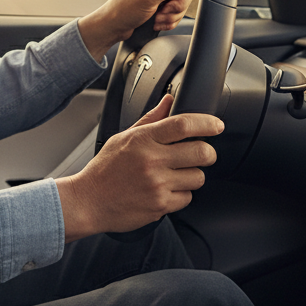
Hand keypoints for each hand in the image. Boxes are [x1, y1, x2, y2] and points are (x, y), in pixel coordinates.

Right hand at [55, 95, 221, 241]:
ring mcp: (157, 184)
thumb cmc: (105, 169)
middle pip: (201, 151)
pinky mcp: (160, 205)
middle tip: (201, 153)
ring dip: (193, 175)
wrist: (88, 201)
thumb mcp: (123, 138)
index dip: (206, 122)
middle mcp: (152, 160)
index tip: (216, 125)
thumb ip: (150, 120)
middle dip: (207, 152)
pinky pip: (187, 197)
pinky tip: (166, 190)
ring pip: (198, 177)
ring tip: (176, 174)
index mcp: (143, 140)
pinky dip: (181, 194)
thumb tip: (168, 100)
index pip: (183, 124)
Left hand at [77, 0, 197, 61]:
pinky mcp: (162, 4)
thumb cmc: (124, 8)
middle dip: (178, 4)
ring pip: (182, 2)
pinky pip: (177, 12)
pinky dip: (170, 20)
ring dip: (172, 15)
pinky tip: (158, 23)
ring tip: (158, 19)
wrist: (113, 27)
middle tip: (165, 11)